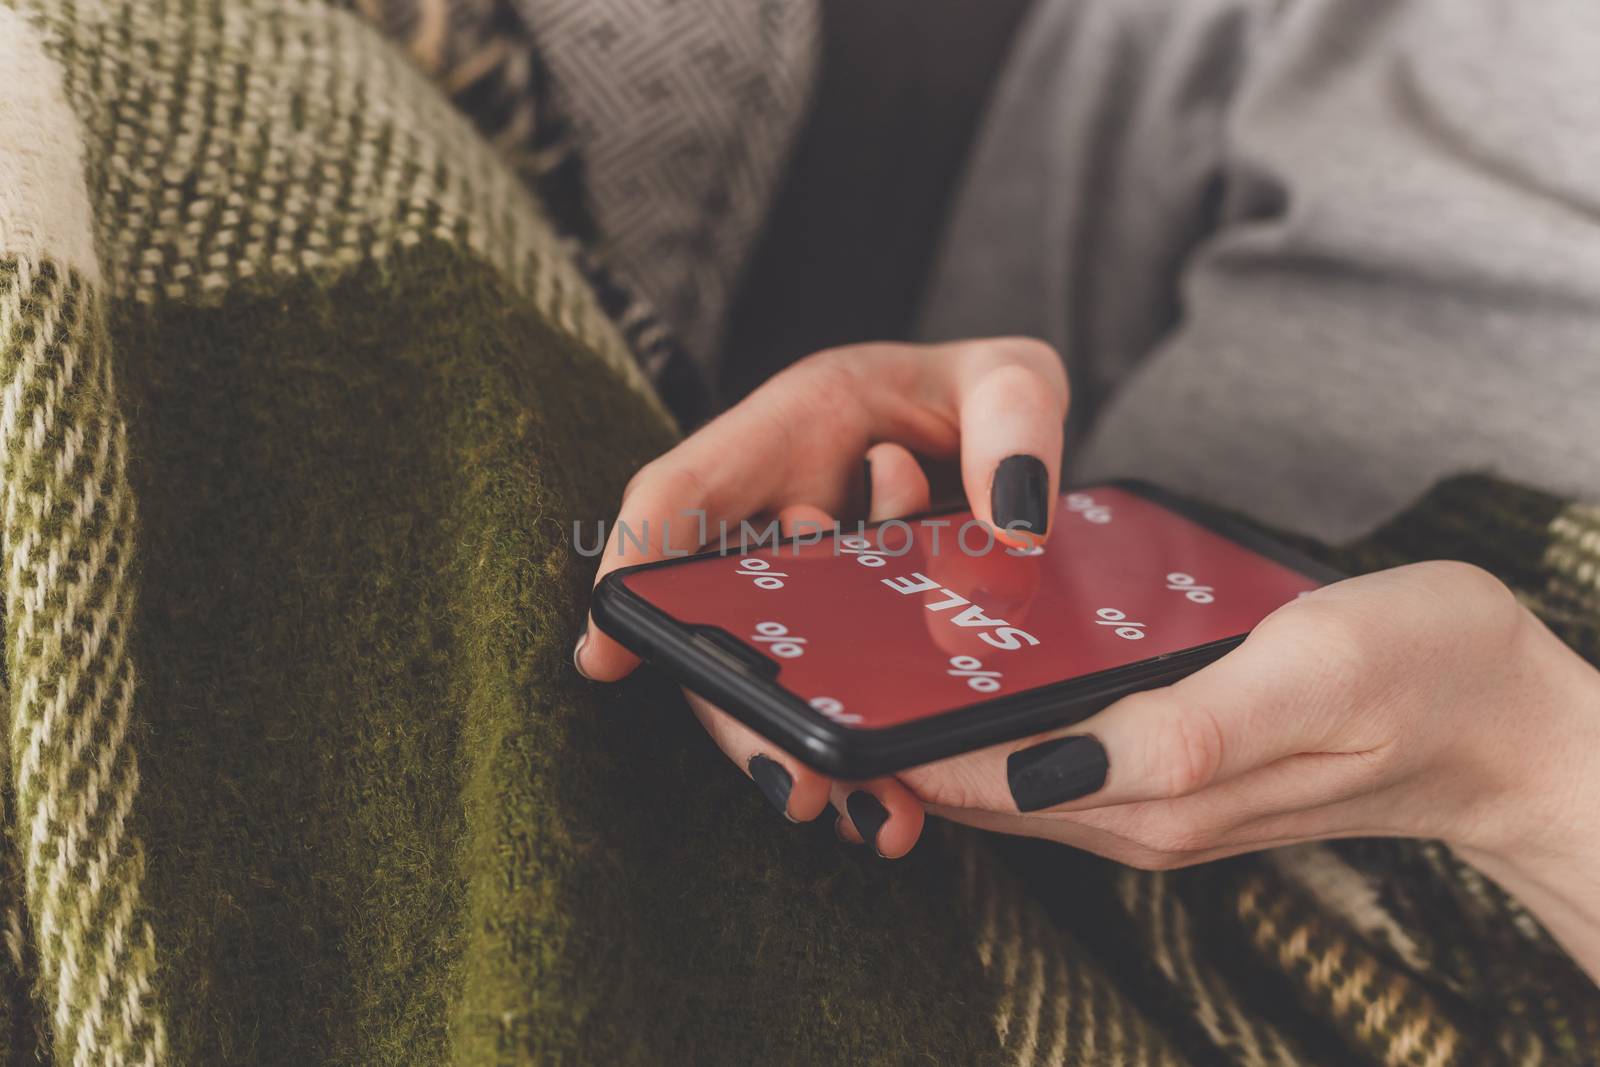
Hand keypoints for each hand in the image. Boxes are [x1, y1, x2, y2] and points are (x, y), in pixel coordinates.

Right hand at [574, 338, 1068, 853]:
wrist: (1014, 438)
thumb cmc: (996, 394)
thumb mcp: (1015, 380)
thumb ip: (1016, 425)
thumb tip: (1012, 529)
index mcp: (790, 431)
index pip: (683, 491)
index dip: (632, 564)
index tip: (607, 650)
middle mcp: (774, 516)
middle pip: (715, 617)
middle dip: (741, 709)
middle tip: (798, 782)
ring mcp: (801, 586)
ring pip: (769, 678)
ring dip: (803, 751)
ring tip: (875, 815)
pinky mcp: (838, 639)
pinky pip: (826, 701)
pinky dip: (855, 756)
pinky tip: (898, 809)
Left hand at [890, 559, 1599, 977]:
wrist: (1508, 720)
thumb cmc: (1425, 678)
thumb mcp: (1309, 678)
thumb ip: (1181, 733)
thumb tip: (1047, 766)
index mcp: (1152, 796)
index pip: (979, 782)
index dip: (894, 741)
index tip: (823, 690)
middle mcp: (1135, 810)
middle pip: (974, 784)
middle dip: (894, 728)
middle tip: (826, 652)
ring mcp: (1150, 795)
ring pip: (1005, 767)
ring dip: (936, 719)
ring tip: (872, 647)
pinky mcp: (1171, 765)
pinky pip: (1053, 747)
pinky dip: (997, 712)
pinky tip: (975, 661)